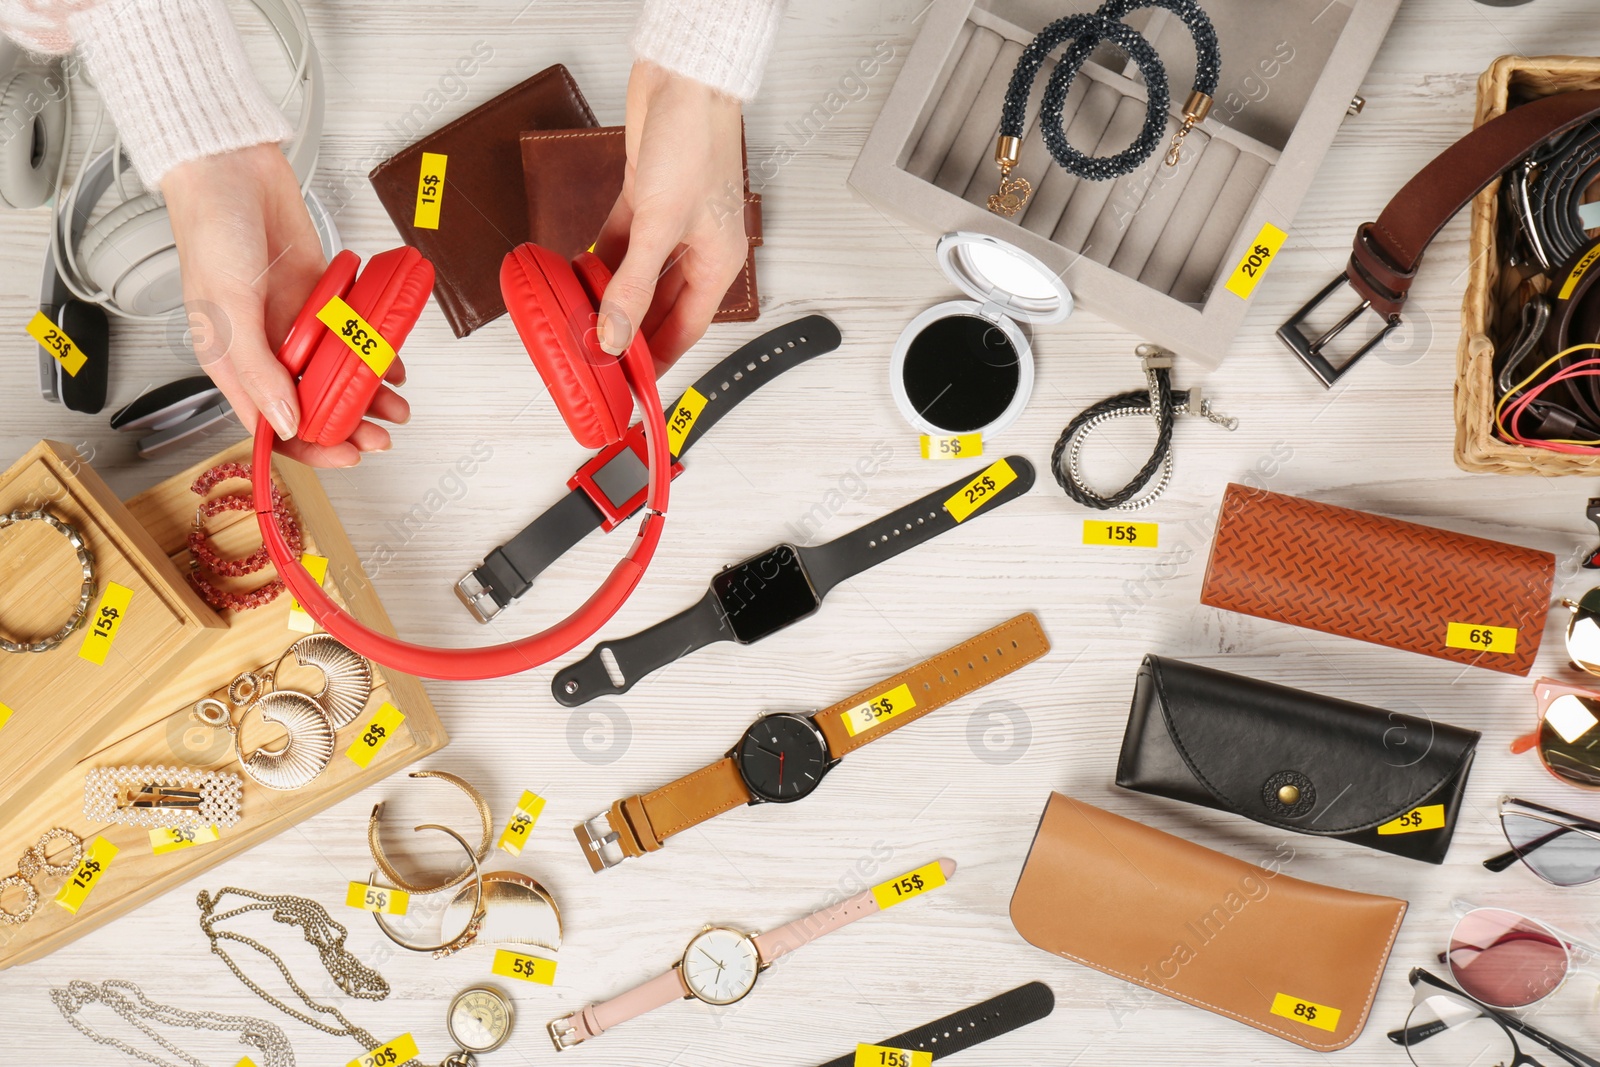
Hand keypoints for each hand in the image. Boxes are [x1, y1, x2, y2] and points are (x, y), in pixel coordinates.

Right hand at [162, 144, 408, 466]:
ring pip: (337, 372)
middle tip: (382, 433)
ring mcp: (294, 321)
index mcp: (232, 360)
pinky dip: (372, 349)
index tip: (348, 455)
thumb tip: (285, 422)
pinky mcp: (319, 296)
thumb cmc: (211, 231)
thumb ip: (259, 369)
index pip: (271, 423)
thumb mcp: (229, 310)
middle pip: (312, 403)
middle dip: (350, 423)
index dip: (309, 446)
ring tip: (397, 403)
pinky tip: (392, 362)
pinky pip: (350, 334)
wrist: (232, 167)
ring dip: (368, 392)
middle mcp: (265, 346)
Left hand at [594, 60, 746, 364]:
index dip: (657, 359)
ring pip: (638, 275)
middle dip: (629, 330)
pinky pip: (622, 243)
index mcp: (717, 263)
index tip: (631, 383)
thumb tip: (614, 334)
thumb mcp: (659, 227)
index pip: (686, 329)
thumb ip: (633, 285)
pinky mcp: (647, 199)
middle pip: (660, 306)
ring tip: (581, 318)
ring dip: (611, 295)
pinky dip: (601, 259)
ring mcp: (671, 224)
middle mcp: (697, 248)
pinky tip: (579, 273)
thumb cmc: (696, 142)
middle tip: (596, 355)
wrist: (683, 81)